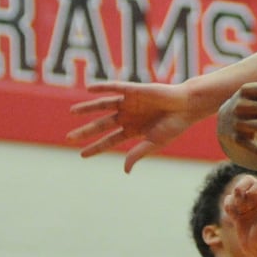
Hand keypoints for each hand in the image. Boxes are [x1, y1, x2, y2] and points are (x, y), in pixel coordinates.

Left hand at [67, 81, 202, 172]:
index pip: (110, 140)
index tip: (81, 155)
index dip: (96, 147)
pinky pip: (115, 87)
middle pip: (103, 124)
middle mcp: (129, 116)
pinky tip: (89, 88)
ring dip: (88, 108)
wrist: (187, 106)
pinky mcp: (134, 90)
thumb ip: (138, 153)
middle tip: (69, 138)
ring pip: (104, 105)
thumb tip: (124, 170)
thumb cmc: (175, 125)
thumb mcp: (155, 142)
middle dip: (86, 131)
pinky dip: (102, 87)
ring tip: (72, 111)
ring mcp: (130, 103)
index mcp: (134, 130)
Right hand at [223, 177, 256, 256]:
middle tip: (240, 203)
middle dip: (240, 190)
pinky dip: (228, 206)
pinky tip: (232, 217)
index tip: (251, 206)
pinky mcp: (239, 212)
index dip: (253, 192)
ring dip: (233, 200)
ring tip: (237, 213)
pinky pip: (229, 201)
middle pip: (247, 181)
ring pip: (236, 191)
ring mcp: (249, 204)